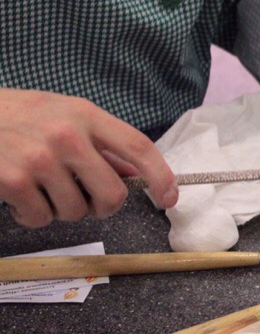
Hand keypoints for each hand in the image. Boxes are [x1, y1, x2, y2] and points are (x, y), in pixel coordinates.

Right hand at [0, 89, 177, 227]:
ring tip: (42, 188)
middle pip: (112, 193)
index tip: (170, 198)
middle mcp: (67, 135)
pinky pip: (41, 218)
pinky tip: (20, 195)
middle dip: (103, 207)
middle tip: (86, 201)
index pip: (138, 147)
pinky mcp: (14, 179)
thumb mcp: (64, 116)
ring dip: (61, 210)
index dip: (161, 176)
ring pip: (75, 211)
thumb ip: (100, 144)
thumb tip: (135, 176)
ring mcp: (40, 158)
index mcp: (86, 115)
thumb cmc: (20, 117)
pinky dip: (32, 215)